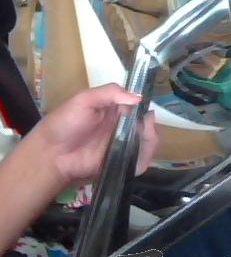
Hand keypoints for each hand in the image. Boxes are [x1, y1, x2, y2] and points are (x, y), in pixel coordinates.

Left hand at [33, 84, 158, 186]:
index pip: (139, 106)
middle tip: (146, 124)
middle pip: (147, 126)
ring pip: (148, 143)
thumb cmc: (66, 123)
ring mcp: (123, 146)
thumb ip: (111, 93)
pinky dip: (147, 157)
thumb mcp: (85, 99)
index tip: (147, 107)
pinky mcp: (122, 163)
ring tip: (147, 136)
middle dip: (151, 125)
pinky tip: (143, 151)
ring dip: (152, 139)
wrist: (53, 153)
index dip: (146, 107)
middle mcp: (123, 127)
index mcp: (116, 110)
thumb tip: (139, 98)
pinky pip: (141, 161)